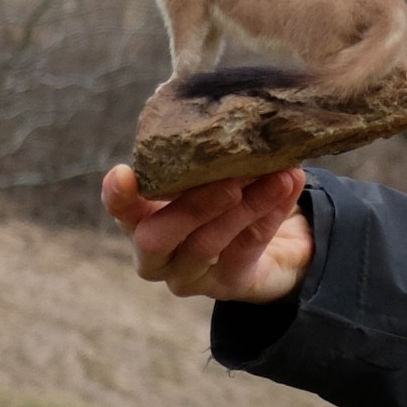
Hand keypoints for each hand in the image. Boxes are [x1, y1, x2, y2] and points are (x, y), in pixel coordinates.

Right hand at [101, 164, 313, 304]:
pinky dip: (270, 214)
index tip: (122, 173)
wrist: (277, 245)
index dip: (118, 197)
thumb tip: (241, 123)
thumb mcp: (216, 177)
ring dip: (245, 206)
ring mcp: (189, 275)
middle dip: (192, 206)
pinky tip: (288, 187)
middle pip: (155, 238)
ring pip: (207, 243)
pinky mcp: (227, 284)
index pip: (121, 211)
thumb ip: (214, 159)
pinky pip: (246, 249)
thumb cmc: (230, 200)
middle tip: (230, 181)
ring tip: (277, 176)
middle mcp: (156, 254)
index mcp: (143, 219)